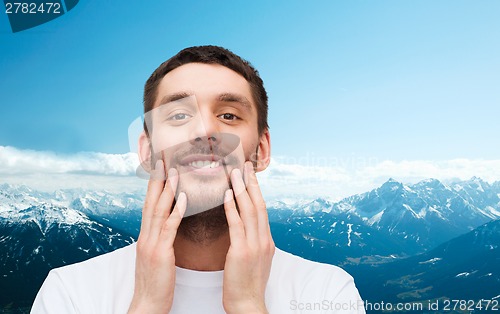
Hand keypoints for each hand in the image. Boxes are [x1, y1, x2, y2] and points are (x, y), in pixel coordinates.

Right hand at [128, 160, 185, 313]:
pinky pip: (169, 228)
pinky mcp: (160, 253)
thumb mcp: (156, 257)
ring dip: (167, 188)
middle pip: (151, 201)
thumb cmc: (156, 283)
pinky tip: (185, 197)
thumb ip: (160, 239)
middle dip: (157, 179)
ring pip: (159, 209)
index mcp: (146, 236)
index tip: (161, 167)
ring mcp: (151, 243)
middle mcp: (146, 236)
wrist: (148, 305)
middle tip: (164, 159)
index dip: (154, 185)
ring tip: (175, 170)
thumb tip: (166, 226)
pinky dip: (176, 210)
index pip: (150, 204)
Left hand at [222, 161, 274, 313]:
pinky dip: (232, 208)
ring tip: (234, 172)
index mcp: (267, 241)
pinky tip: (226, 195)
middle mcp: (264, 240)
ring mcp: (255, 246)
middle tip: (245, 165)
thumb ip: (254, 242)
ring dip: (242, 189)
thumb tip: (250, 229)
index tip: (250, 175)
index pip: (262, 209)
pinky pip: (237, 225)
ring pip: (250, 211)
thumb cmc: (247, 284)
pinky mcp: (242, 252)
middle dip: (251, 183)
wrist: (247, 305)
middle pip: (259, 205)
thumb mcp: (256, 260)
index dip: (256, 190)